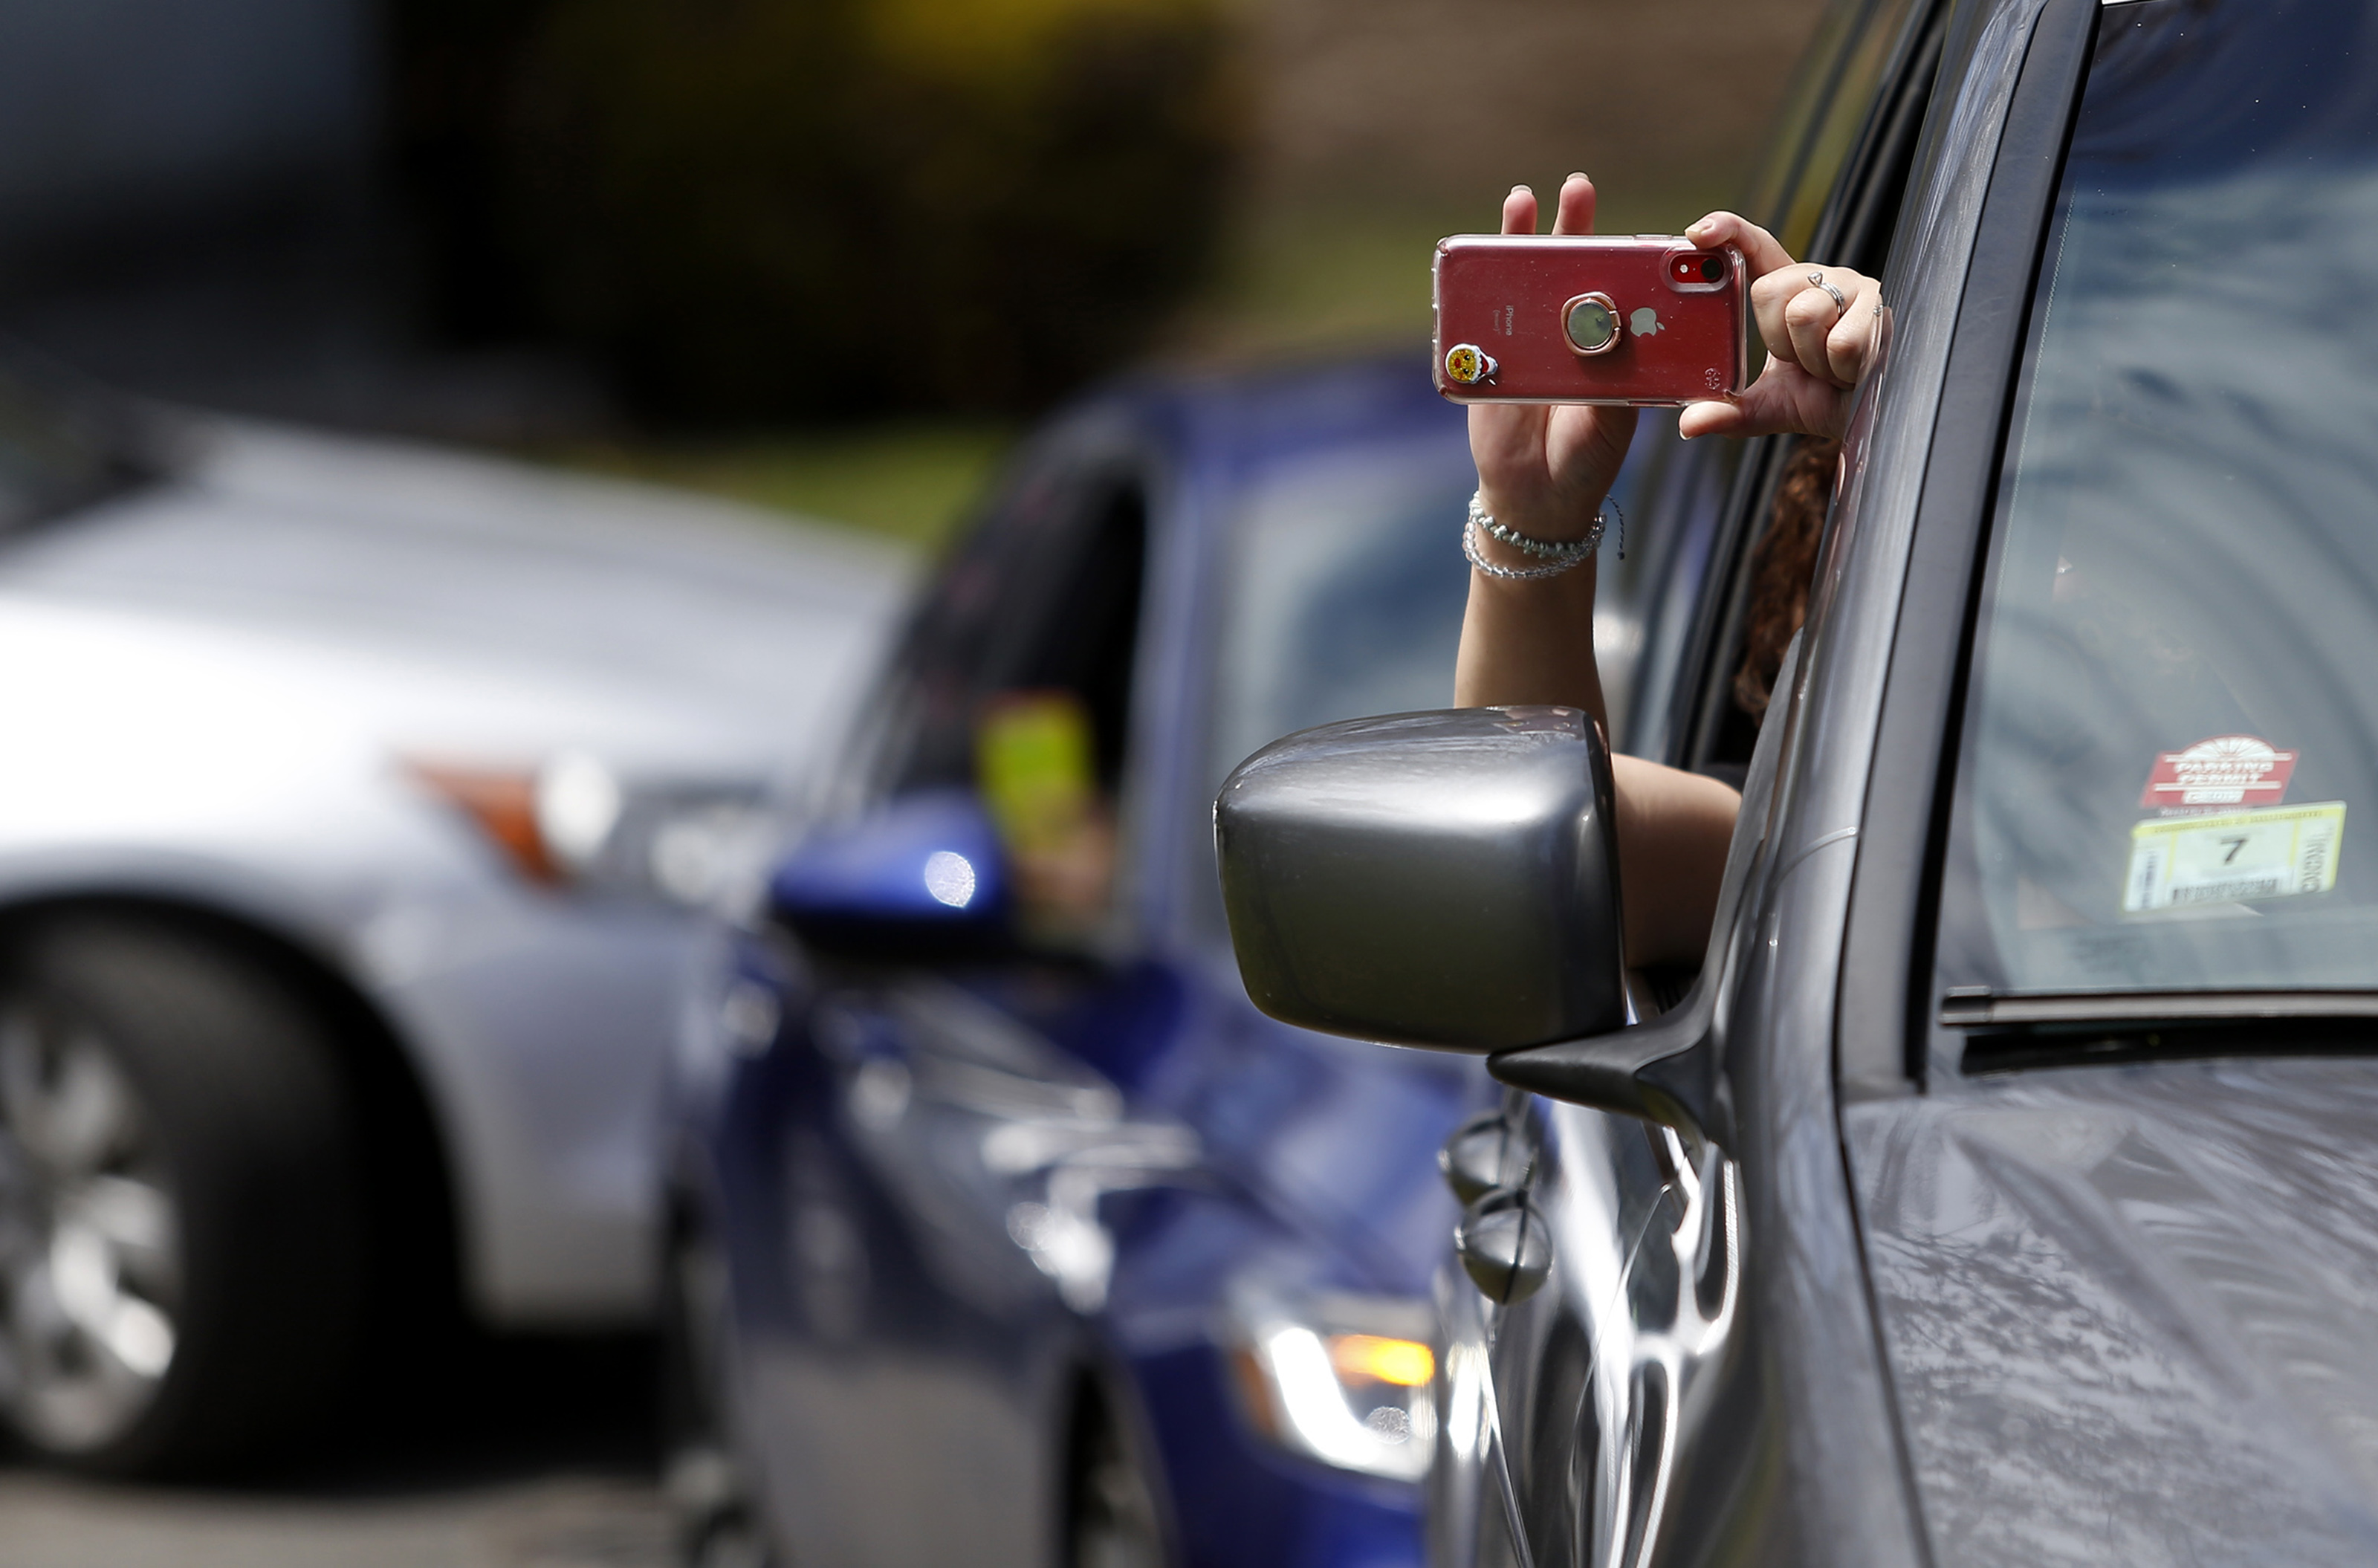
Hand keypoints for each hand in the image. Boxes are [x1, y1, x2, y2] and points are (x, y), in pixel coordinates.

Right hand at [1468, 174, 1640, 548]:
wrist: (1538, 498)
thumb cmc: (1587, 459)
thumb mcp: (1614, 420)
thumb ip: (1614, 382)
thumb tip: (1612, 343)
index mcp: (1607, 345)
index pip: (1615, 286)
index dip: (1619, 254)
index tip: (1630, 225)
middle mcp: (1567, 336)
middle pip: (1567, 270)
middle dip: (1569, 226)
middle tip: (1577, 185)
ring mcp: (1526, 344)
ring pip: (1521, 283)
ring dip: (1517, 241)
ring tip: (1521, 199)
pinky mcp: (1487, 361)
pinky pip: (1480, 318)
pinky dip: (1474, 286)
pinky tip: (1473, 255)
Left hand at [1677, 211, 1882, 441]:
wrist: (1869, 417)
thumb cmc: (1822, 398)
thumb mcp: (1767, 405)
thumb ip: (1728, 411)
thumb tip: (1690, 424)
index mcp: (1788, 291)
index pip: (1756, 247)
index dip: (1727, 231)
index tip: (1696, 234)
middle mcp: (1819, 279)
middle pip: (1768, 289)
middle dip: (1776, 339)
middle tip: (1800, 361)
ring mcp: (1851, 288)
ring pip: (1804, 315)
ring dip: (1811, 358)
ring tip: (1827, 367)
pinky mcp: (1877, 307)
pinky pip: (1839, 342)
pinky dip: (1839, 369)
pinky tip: (1850, 371)